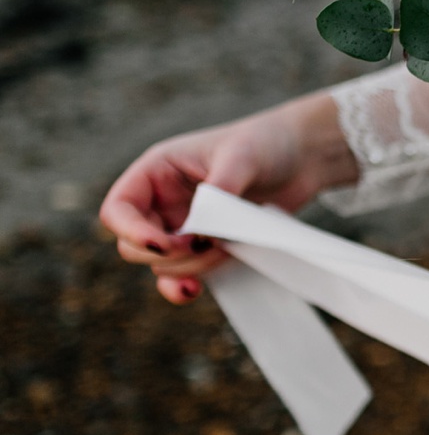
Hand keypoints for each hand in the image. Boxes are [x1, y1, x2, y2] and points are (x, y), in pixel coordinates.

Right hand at [99, 94, 356, 303]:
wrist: (303, 156)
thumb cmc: (266, 143)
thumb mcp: (242, 156)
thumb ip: (220, 190)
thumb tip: (201, 230)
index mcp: (157, 172)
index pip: (118, 210)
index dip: (131, 231)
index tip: (165, 243)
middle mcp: (162, 202)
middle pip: (133, 245)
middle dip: (165, 254)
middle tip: (203, 245)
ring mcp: (183, 227)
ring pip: (160, 265)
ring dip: (186, 267)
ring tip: (225, 248)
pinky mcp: (206, 247)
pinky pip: (182, 275)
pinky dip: (184, 285)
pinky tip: (195, 290)